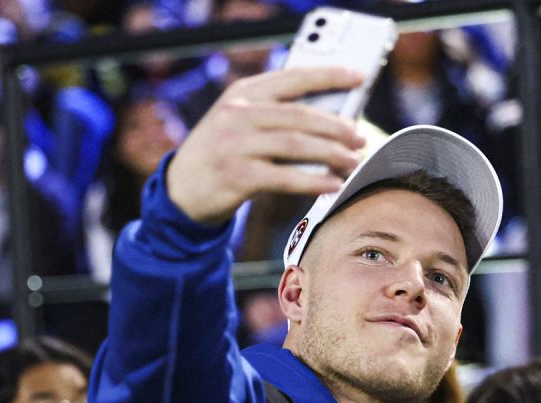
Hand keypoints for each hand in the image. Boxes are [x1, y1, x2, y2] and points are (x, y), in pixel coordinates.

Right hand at [166, 67, 367, 224]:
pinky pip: (285, 177)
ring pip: (295, 144)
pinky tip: (333, 185)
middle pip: (300, 115)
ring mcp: (235, 144)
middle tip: (360, 137)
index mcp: (243, 93)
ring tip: (353, 161)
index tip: (359, 76)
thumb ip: (277, 115)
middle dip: (337, 126)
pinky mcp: (236, 175)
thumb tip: (335, 119)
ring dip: (331, 153)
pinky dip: (314, 181)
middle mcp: (237, 114)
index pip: (292, 77)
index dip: (329, 75)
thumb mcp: (241, 123)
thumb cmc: (224, 153)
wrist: (181, 189)